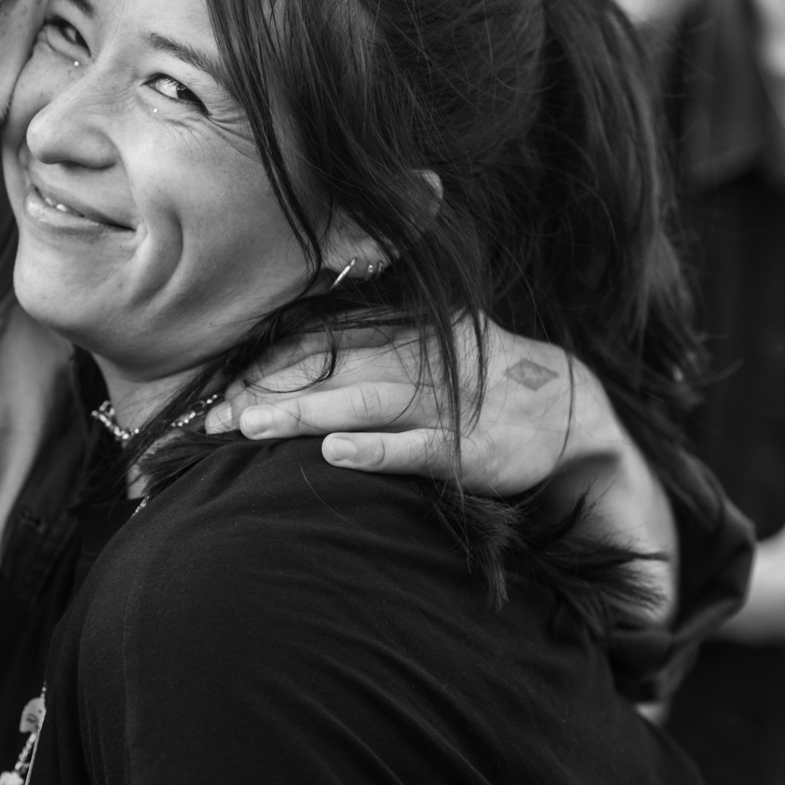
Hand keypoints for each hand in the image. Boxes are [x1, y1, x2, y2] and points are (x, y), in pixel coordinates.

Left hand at [208, 321, 677, 617]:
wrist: (571, 407)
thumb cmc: (480, 379)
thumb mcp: (431, 341)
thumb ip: (374, 339)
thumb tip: (297, 346)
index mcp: (406, 330)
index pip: (326, 339)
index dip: (271, 360)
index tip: (224, 384)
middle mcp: (420, 358)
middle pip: (332, 368)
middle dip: (270, 389)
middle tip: (213, 416)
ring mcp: (445, 402)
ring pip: (365, 402)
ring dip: (305, 413)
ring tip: (250, 426)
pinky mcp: (470, 447)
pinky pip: (417, 448)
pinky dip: (376, 450)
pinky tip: (332, 454)